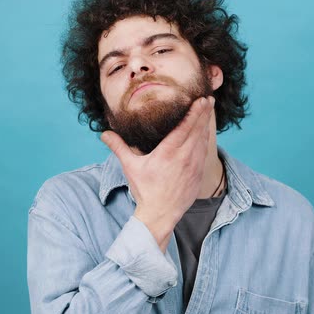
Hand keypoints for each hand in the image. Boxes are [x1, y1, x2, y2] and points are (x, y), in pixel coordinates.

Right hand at [101, 96, 214, 251]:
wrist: (160, 215)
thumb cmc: (145, 190)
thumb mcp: (130, 167)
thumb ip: (119, 147)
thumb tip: (104, 134)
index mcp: (168, 152)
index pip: (185, 127)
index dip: (195, 112)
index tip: (202, 100)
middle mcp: (185, 157)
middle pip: (198, 130)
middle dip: (204, 113)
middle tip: (209, 98)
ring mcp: (194, 166)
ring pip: (203, 140)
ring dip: (206, 125)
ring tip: (208, 110)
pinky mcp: (199, 174)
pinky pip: (204, 152)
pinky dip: (205, 140)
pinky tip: (205, 132)